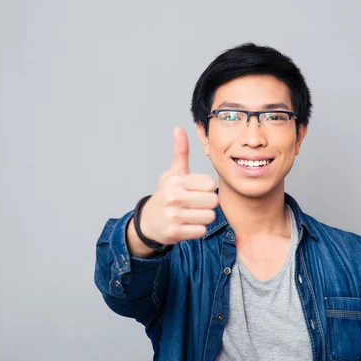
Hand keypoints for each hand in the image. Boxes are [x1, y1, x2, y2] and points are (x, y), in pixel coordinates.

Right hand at [138, 127, 218, 244]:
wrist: (147, 221)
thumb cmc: (165, 194)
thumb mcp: (172, 173)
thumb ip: (180, 152)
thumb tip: (178, 128)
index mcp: (176, 181)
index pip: (210, 184)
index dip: (208, 188)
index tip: (198, 190)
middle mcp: (173, 197)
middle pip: (213, 201)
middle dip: (208, 204)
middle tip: (197, 204)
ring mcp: (173, 216)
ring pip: (209, 217)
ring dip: (204, 217)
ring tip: (192, 214)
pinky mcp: (174, 233)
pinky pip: (201, 231)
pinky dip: (197, 229)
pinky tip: (188, 225)